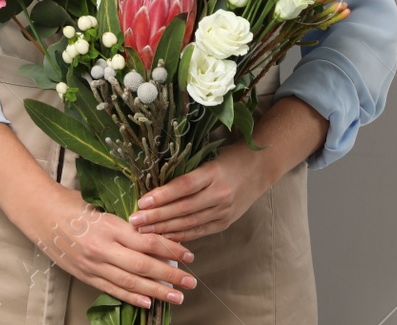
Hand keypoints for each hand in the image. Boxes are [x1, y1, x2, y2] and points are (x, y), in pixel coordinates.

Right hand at [17, 183, 199, 310]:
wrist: (40, 213)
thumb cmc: (73, 203)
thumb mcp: (103, 205)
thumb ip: (127, 220)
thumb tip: (156, 229)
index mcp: (110, 225)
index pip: (148, 241)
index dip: (171, 249)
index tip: (189, 254)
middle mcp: (103, 248)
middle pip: (143, 265)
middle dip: (170, 276)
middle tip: (191, 283)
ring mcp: (93, 264)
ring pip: (130, 282)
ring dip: (155, 292)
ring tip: (176, 298)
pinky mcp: (85, 275)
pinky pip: (111, 289)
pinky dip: (131, 297)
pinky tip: (148, 303)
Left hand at [127, 140, 270, 241]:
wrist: (261, 167)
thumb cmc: (229, 157)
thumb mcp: (209, 157)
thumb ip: (187, 171)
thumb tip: (154, 181)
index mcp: (213, 172)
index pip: (183, 186)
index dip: (161, 195)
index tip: (141, 201)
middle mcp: (220, 194)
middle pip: (183, 208)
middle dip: (156, 216)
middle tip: (135, 220)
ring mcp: (224, 210)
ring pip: (189, 223)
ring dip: (165, 229)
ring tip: (143, 231)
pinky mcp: (226, 221)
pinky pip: (200, 231)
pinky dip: (182, 236)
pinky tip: (165, 238)